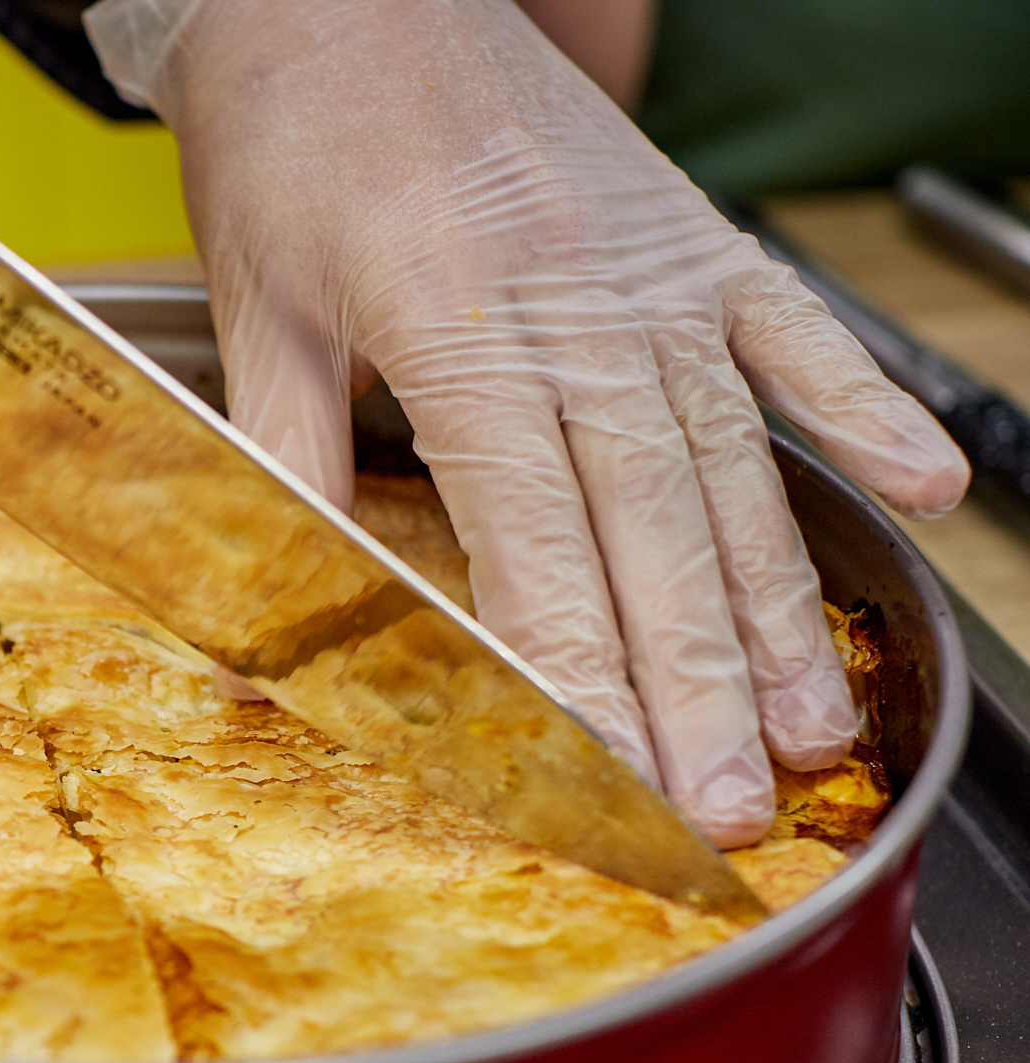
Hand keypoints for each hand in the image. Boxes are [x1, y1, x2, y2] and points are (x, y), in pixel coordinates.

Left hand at [87, 0, 968, 845]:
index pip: (532, 541)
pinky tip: (927, 494)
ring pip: (732, 459)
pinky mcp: (690, 236)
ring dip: (778, 603)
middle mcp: (575, 305)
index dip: (579, 670)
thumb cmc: (288, 137)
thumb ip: (286, 461)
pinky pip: (793, 335)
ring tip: (813, 722)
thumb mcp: (253, 310)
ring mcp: (649, 270)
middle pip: (653, 527)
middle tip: (730, 806)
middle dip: (696, 685)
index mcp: (456, 329)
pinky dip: (862, 413)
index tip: (612, 776)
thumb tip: (281, 601)